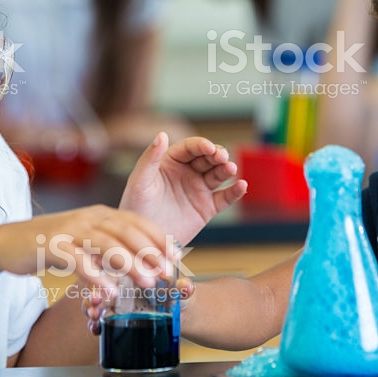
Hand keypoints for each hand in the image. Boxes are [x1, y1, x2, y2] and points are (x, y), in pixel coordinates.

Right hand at [0, 205, 174, 290]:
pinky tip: (108, 291)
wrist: (7, 241)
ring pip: (107, 243)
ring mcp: (70, 230)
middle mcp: (89, 217)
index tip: (177, 256)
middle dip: (152, 252)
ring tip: (147, 282)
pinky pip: (78, 260)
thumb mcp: (87, 243)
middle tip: (168, 273)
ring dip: (130, 263)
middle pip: (127, 231)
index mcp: (101, 214)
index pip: (138, 221)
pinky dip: (95, 276)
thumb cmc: (52, 244)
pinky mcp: (51, 246)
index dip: (160, 238)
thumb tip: (141, 268)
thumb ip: (110, 252)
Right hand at [81, 278, 195, 335]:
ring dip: (91, 307)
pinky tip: (95, 329)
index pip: (117, 264)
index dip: (111, 270)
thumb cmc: (178, 292)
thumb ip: (183, 288)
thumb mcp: (181, 289)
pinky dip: (94, 324)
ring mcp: (114, 299)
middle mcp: (120, 281)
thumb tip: (186, 287)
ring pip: (95, 299)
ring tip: (94, 317)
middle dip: (95, 290)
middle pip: (100, 281)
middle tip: (96, 302)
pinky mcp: (114, 317)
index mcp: (135, 267)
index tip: (111, 279)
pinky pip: (99, 319)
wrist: (181, 310)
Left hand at [118, 133, 246, 243]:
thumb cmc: (135, 208)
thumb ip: (150, 158)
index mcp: (171, 162)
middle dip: (217, 155)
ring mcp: (199, 190)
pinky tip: (242, 186)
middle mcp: (187, 173)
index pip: (190, 148)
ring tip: (231, 169)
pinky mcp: (207, 208)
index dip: (201, 145)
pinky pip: (225, 197)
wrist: (143, 242)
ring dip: (227, 169)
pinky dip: (235, 191)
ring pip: (218, 175)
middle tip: (222, 157)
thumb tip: (162, 134)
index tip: (209, 148)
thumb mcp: (140, 182)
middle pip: (208, 158)